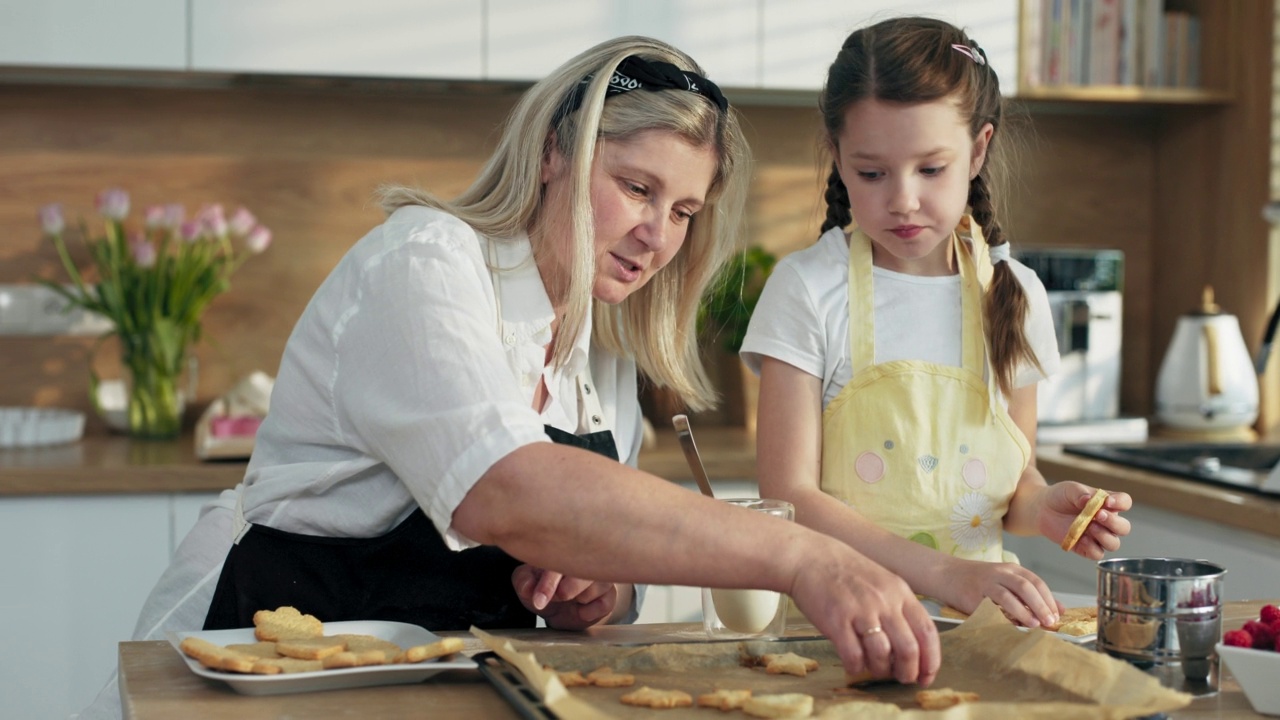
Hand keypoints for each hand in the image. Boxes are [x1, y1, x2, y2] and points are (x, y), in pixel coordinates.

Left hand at [511, 564, 620, 629]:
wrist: (561, 609)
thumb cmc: (544, 589)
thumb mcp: (526, 583)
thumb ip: (524, 582)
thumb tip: (528, 587)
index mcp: (564, 550)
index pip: (561, 559)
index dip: (549, 582)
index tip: (539, 600)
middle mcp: (586, 558)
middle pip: (584, 570)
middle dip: (567, 589)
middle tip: (557, 597)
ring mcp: (599, 576)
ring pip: (595, 586)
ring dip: (578, 599)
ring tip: (569, 599)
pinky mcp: (609, 594)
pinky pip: (604, 603)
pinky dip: (590, 612)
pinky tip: (580, 609)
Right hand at [787, 547, 940, 686]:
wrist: (808, 556)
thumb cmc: (844, 571)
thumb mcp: (881, 581)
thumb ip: (897, 608)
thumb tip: (910, 646)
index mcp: (899, 591)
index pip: (927, 632)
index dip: (931, 660)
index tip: (926, 675)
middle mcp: (884, 601)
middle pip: (909, 648)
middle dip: (908, 672)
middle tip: (901, 677)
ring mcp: (860, 611)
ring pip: (883, 654)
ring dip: (881, 670)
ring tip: (875, 669)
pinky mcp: (836, 620)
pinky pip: (853, 655)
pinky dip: (856, 666)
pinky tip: (853, 664)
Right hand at [939, 559, 1061, 628]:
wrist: (946, 574)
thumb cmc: (980, 580)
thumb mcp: (1006, 581)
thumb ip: (1030, 593)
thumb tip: (1059, 610)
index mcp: (1011, 569)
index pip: (1036, 582)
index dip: (1049, 599)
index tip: (1057, 615)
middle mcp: (999, 573)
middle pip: (1025, 587)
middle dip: (1040, 605)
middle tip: (1049, 621)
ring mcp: (985, 584)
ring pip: (1008, 596)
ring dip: (1024, 611)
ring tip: (1034, 624)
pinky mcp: (972, 597)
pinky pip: (990, 609)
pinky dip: (1003, 618)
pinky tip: (1011, 626)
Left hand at [1038, 482, 1131, 558]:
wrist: (1042, 508)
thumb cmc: (1060, 497)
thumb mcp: (1070, 489)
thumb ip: (1081, 493)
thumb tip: (1089, 500)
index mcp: (1107, 504)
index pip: (1124, 503)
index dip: (1120, 503)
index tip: (1107, 501)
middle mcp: (1106, 521)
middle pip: (1124, 527)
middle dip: (1114, 523)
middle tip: (1098, 515)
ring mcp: (1097, 536)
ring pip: (1114, 544)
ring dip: (1105, 536)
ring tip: (1090, 526)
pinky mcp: (1085, 548)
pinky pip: (1097, 554)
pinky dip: (1092, 548)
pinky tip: (1081, 538)